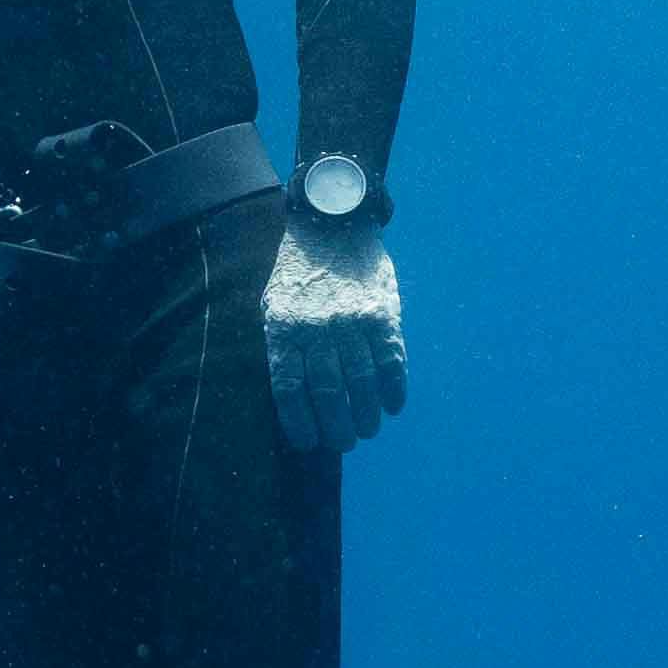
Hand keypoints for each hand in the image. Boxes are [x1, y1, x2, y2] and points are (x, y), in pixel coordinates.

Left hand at [262, 220, 404, 454]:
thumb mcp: (274, 305)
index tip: (309, 443)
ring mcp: (351, 322)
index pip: (289, 390)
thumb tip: (292, 398)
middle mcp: (317, 329)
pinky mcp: (382, 313)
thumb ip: (282, 347)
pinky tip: (391, 405)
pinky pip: (391, 361)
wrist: (332, 224)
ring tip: (366, 429)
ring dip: (366, 415)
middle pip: (328, 393)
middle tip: (343, 442)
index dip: (299, 424)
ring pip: (361, 383)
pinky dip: (394, 389)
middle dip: (337, 428)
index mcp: (284, 330)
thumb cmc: (297, 274)